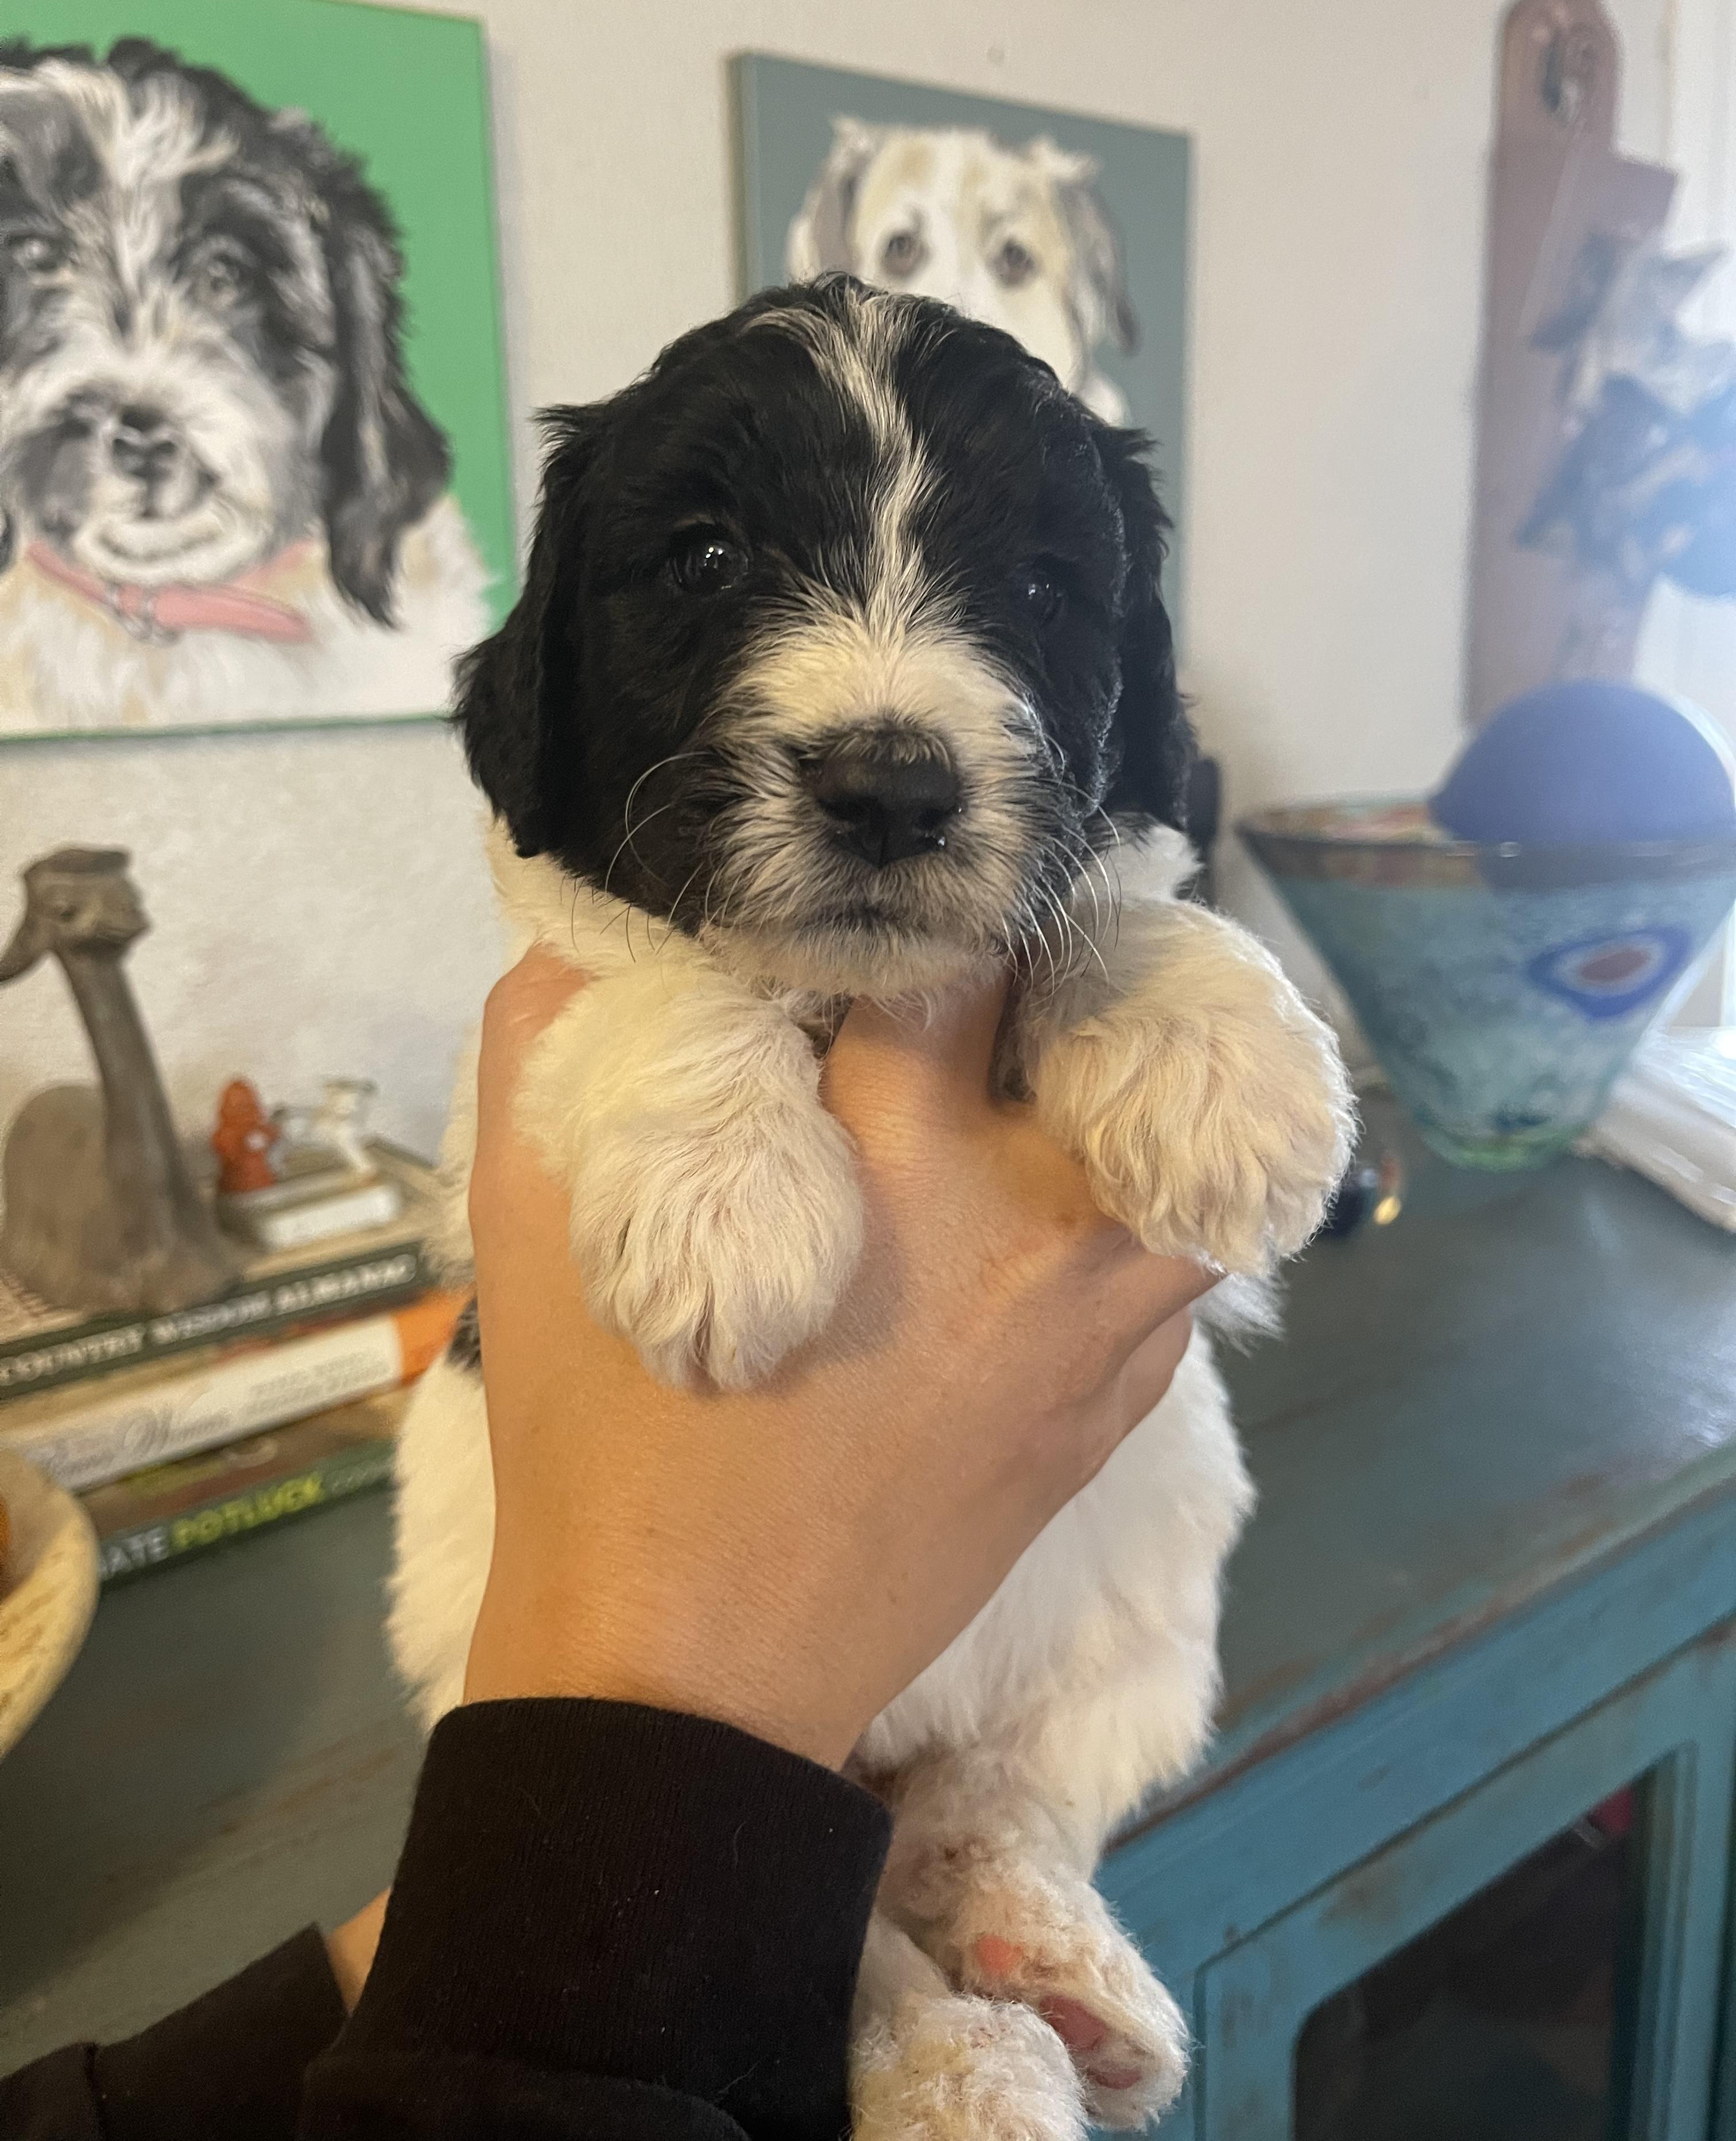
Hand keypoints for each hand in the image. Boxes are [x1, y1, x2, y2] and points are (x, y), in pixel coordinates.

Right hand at [461, 950, 1214, 1768]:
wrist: (687, 1692)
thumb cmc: (599, 1449)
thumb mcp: (528, 1225)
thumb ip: (555, 1035)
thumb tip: (601, 924)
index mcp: (902, 1161)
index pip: (970, 951)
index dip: (931, 910)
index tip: (894, 910)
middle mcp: (1040, 1230)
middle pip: (1120, 1019)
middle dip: (1059, 966)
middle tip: (999, 955)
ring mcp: (1100, 1331)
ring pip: (1194, 1142)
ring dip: (1133, 1083)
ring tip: (1054, 1065)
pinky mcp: (1113, 1411)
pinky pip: (1179, 1261)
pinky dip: (1141, 1200)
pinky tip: (1063, 1194)